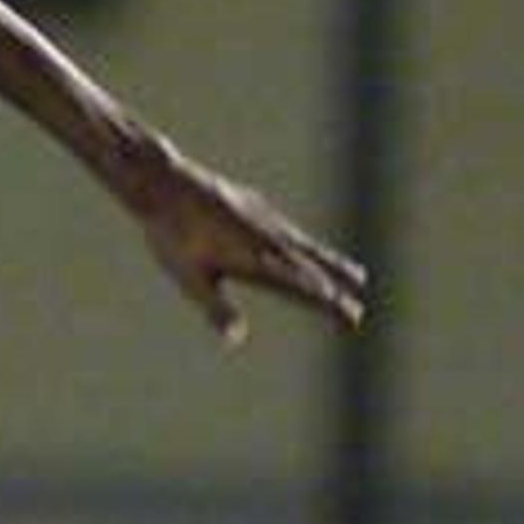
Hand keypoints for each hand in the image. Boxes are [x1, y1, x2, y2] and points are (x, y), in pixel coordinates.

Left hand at [131, 154, 367, 345]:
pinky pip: (289, 230)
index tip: (351, 317)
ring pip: (306, 245)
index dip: (326, 303)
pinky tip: (305, 247)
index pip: (300, 287)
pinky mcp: (254, 205)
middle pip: (312, 268)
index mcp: (256, 259)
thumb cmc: (173, 236)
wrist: (165, 183)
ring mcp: (264, 219)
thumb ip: (217, 310)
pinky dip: (306, 244)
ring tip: (357, 276)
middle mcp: (267, 239)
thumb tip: (236, 340)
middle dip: (337, 290)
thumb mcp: (192, 278)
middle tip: (358, 313)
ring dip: (332, 263)